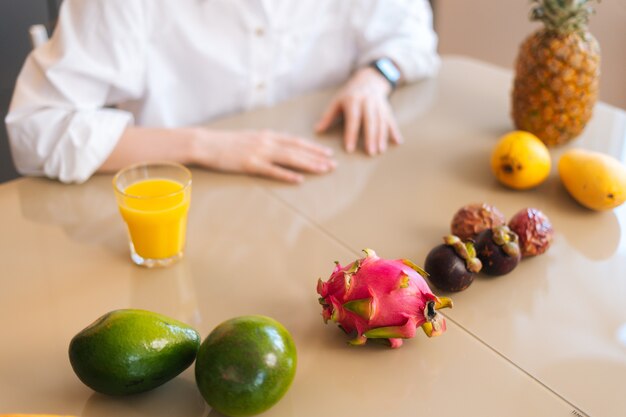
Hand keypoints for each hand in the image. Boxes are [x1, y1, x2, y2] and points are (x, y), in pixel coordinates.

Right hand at [191, 129, 335, 183]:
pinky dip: (287, 175)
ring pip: (290, 158)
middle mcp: (266, 142)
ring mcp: (259, 152)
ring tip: (323, 170)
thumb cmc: (226, 143)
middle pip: (297, 149)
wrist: (205, 143)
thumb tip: (281, 147)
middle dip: (317, 157)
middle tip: (334, 164)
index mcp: (267, 135)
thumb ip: (266, 142)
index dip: (313, 147)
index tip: (328, 152)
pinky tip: (299, 180)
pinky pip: (272, 170)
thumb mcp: (250, 138)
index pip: (296, 141)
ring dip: (308, 164)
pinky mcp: (250, 164)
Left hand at [315, 67, 403, 155]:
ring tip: (380, 150)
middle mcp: (367, 102)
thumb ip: (328, 117)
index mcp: (353, 101)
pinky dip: (395, 131)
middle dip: (371, 137)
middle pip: (370, 121)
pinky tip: (398, 142)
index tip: (350, 149)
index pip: (353, 120)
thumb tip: (317, 130)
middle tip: (370, 152)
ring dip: (382, 137)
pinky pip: (392, 120)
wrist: (369, 80)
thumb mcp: (337, 102)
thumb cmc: (349, 95)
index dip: (351, 134)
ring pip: (382, 122)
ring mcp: (379, 105)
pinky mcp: (387, 108)